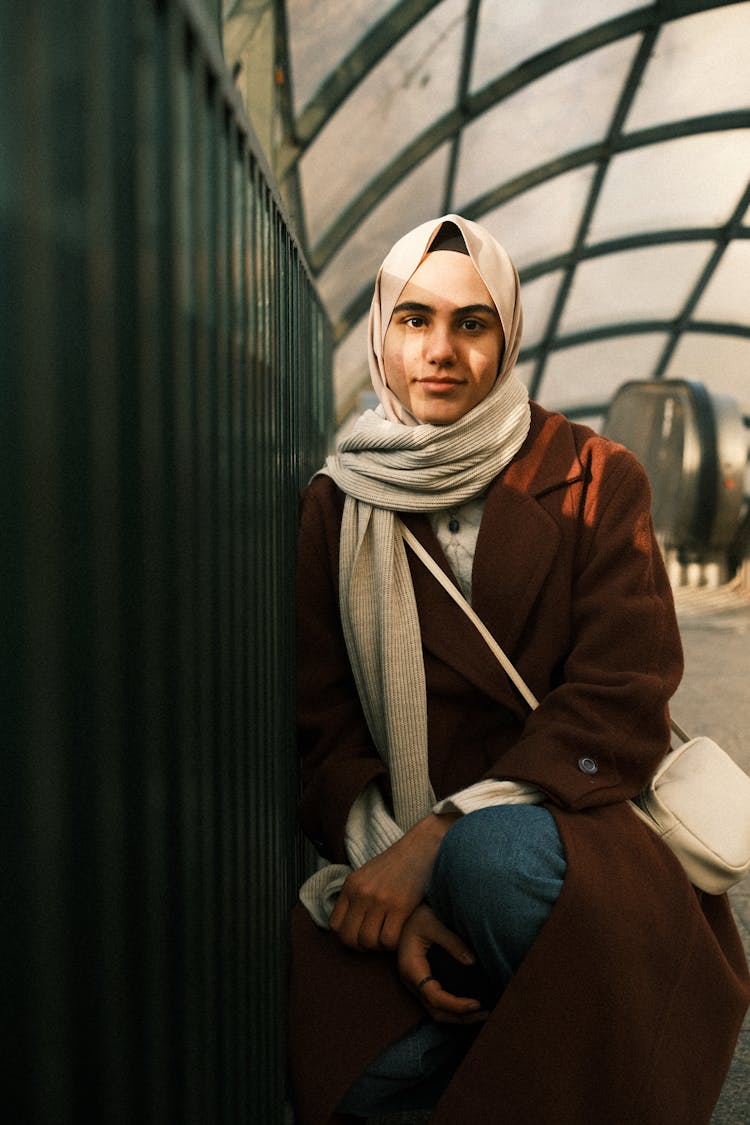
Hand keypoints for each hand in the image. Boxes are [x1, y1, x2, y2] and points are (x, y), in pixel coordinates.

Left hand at [329, 812, 457, 951]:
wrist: (421, 848)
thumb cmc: (396, 864)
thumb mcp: (367, 875)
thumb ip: (356, 896)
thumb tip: (349, 924)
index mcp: (351, 885)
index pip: (335, 925)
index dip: (347, 936)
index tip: (360, 934)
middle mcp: (361, 893)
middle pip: (349, 938)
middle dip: (361, 946)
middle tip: (374, 940)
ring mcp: (380, 900)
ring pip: (368, 942)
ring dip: (379, 946)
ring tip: (388, 935)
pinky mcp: (400, 906)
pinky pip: (388, 940)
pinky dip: (393, 943)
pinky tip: (399, 932)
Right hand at [398, 904, 487, 1023]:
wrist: (404, 911)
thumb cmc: (418, 914)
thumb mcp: (434, 923)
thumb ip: (452, 942)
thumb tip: (472, 962)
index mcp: (411, 968)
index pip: (434, 997)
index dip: (456, 1005)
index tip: (477, 1004)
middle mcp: (411, 980)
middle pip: (435, 1011)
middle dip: (460, 1017)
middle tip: (486, 1013)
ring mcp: (415, 982)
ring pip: (435, 1010)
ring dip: (458, 1016)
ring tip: (482, 1013)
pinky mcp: (421, 980)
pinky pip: (436, 1001)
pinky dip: (452, 1007)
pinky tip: (469, 1004)